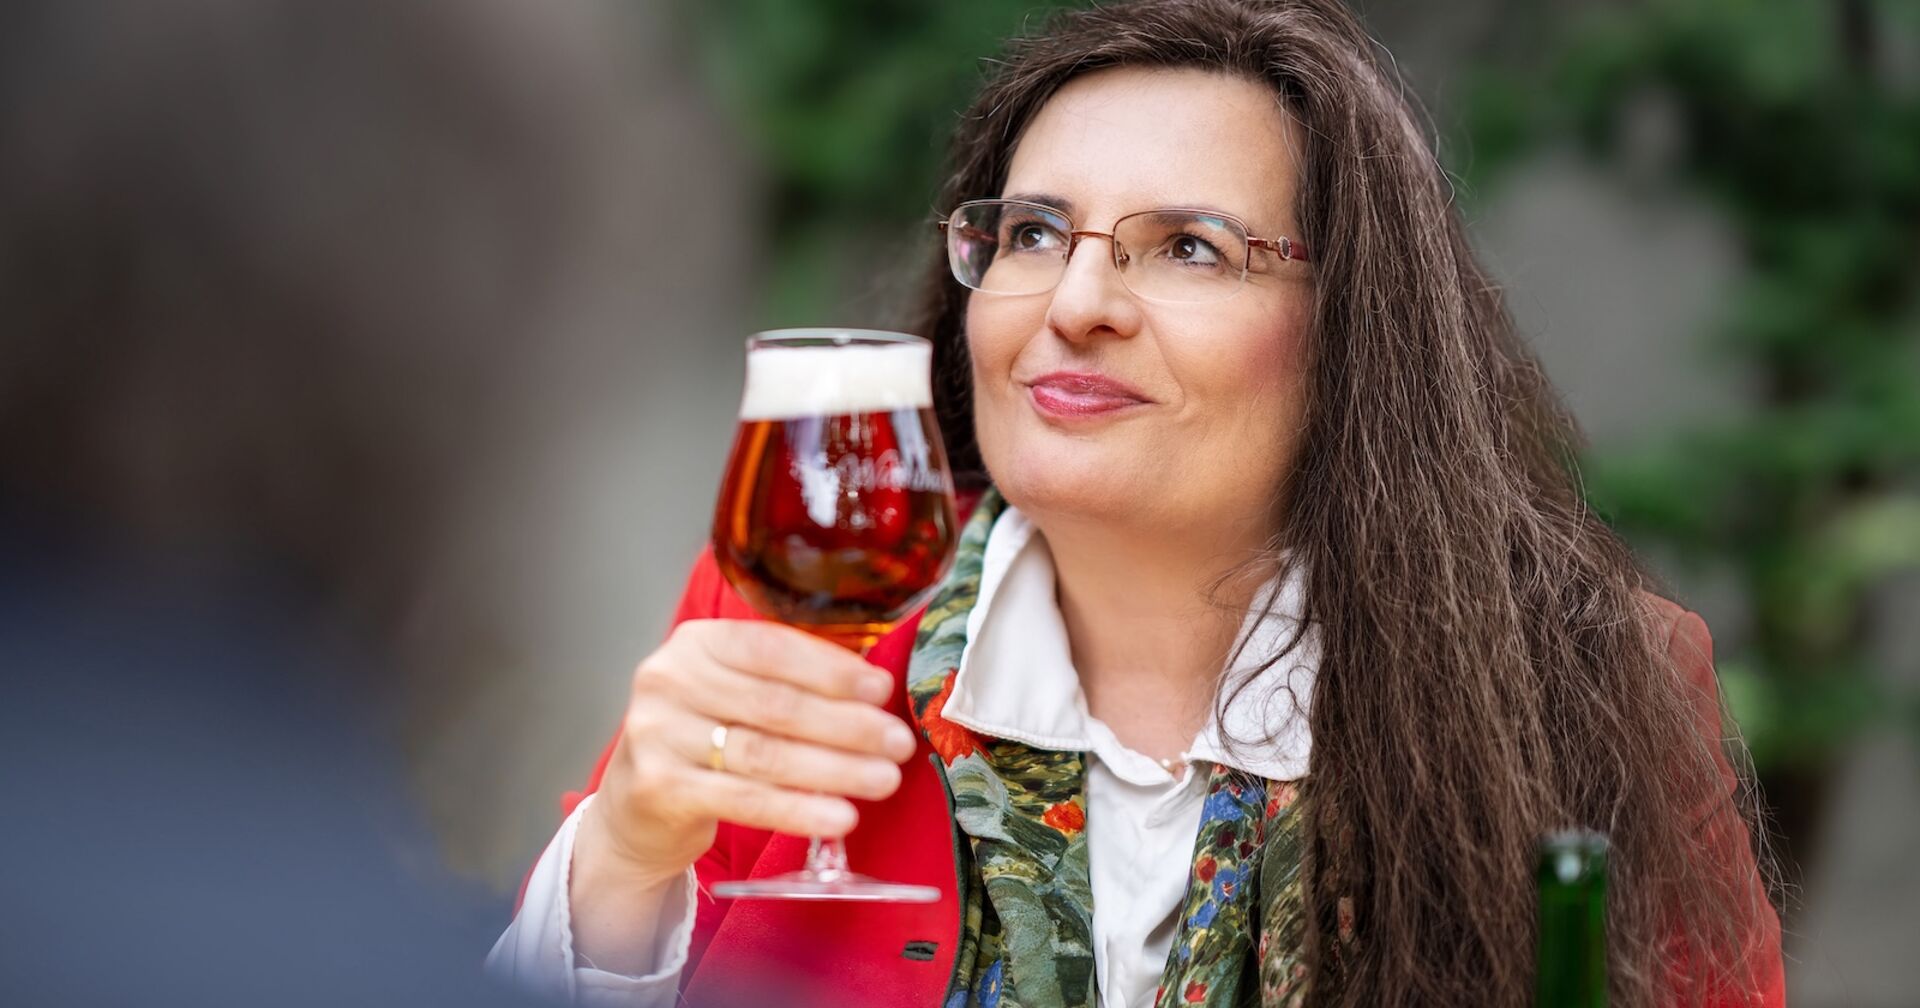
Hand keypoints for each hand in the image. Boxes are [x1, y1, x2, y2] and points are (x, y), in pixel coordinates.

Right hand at [576, 619, 918, 887]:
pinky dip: (799, 809)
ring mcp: (658, 734)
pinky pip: (746, 800)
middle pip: (776, 705)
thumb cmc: (703, 739)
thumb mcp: (732, 691)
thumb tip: (872, 685)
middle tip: (898, 743)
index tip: (881, 690)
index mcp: (695, 642)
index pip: (773, 648)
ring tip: (883, 779)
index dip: (833, 671)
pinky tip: (840, 816)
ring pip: (766, 754)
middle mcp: (669, 680)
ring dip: (836, 769)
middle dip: (847, 725)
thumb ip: (787, 679)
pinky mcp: (660, 788)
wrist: (635, 807)